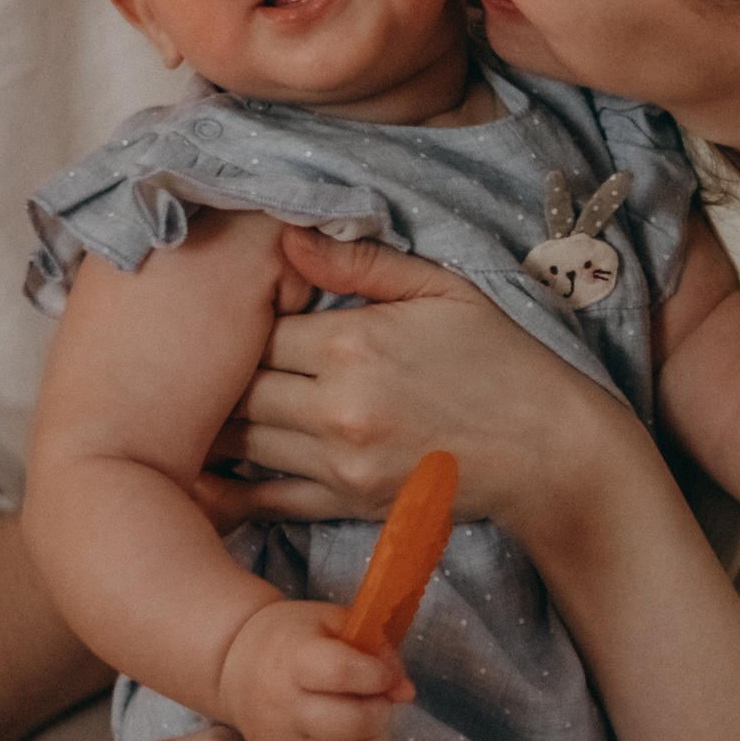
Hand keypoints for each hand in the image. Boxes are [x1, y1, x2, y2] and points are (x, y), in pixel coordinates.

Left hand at [210, 229, 638, 538]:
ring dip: (217, 423)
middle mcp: (336, 408)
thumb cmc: (500, 360)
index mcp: (352, 345)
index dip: (241, 322)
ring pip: (243, 441)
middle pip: (239, 388)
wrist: (550, 451)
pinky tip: (205, 472)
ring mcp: (340, 463)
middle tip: (196, 362)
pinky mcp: (348, 505)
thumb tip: (288, 235)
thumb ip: (359, 263)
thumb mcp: (440, 289)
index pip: (257, 330)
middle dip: (219, 375)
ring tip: (189, 405)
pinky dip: (232, 486)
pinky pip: (268, 497)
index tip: (237, 317)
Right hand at [218, 600, 411, 740]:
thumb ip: (375, 648)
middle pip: (353, 722)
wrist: (238, 669)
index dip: (376, 674)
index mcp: (291, 659)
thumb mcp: (332, 623)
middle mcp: (281, 706)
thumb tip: (405, 691)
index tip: (382, 672)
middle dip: (380, 709)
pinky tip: (352, 738)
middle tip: (377, 696)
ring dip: (373, 736)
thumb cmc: (293, 641)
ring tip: (364, 714)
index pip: (341, 672)